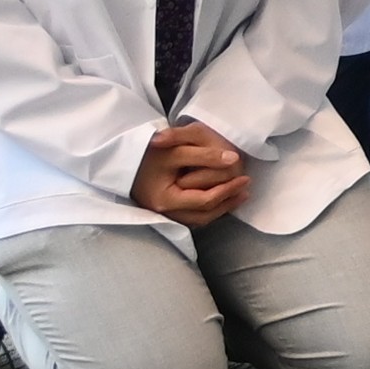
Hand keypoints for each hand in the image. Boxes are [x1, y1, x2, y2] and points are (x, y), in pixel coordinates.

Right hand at [129, 121, 250, 225]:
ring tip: (239, 194)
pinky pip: (192, 215)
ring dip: (221, 208)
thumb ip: (204, 155)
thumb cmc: (148, 152)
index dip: (227, 190)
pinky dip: (209, 208)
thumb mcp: (176, 150)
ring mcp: (164, 214)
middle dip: (227, 202)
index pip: (205, 200)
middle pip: (204, 215)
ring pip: (199, 219)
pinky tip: (221, 198)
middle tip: (246, 188)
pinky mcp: (166, 210)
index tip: (244, 178)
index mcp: (166, 200)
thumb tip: (233, 159)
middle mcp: (165, 213)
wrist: (123, 157)